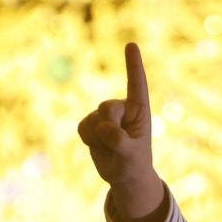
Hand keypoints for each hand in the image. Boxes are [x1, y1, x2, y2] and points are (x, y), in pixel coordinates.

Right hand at [76, 42, 161, 215]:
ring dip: (98, 139)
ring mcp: (105, 115)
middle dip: (108, 128)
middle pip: (107, 108)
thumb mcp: (131, 156)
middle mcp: (122, 108)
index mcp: (140, 109)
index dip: (133, 64)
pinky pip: (82, 128)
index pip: (136, 84)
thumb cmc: (134, 164)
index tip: (131, 45)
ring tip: (110, 148)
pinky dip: (88, 140)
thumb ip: (119, 141)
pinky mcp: (91, 123)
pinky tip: (98, 146)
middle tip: (117, 145)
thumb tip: (103, 128)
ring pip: (92, 120)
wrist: (123, 176)